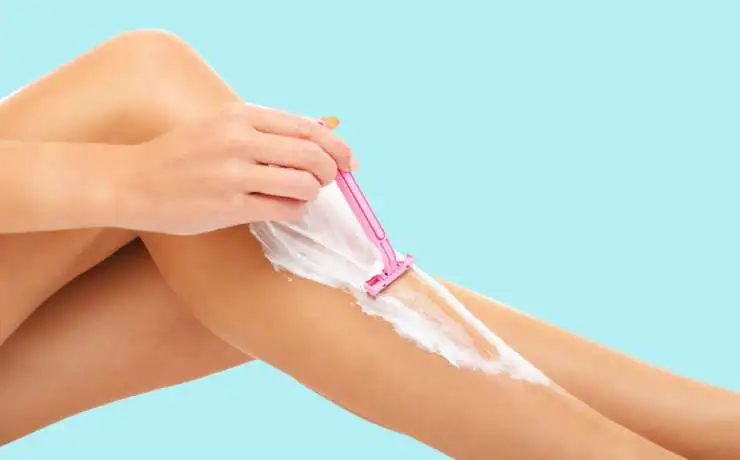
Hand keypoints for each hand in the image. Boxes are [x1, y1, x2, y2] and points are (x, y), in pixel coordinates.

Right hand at [112, 101, 355, 234]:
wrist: (133, 182)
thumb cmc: (182, 155)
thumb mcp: (221, 125)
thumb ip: (265, 128)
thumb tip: (320, 131)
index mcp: (240, 114)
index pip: (307, 127)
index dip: (337, 145)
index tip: (348, 160)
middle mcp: (239, 140)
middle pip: (312, 155)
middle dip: (330, 171)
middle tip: (328, 181)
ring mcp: (234, 174)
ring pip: (303, 183)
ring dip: (313, 192)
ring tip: (303, 194)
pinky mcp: (229, 207)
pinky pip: (284, 209)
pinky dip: (295, 209)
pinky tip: (286, 207)